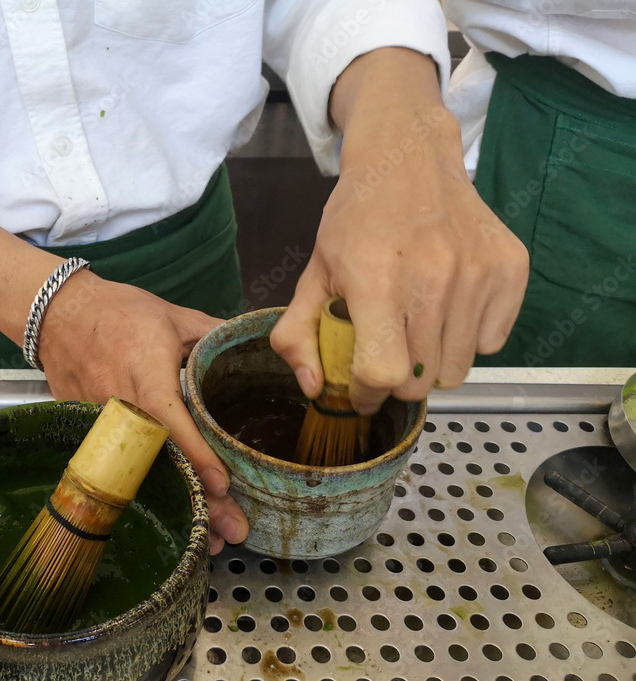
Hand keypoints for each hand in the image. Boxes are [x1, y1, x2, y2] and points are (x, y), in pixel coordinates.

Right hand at [40, 271, 248, 553]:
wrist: (56, 313)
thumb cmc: (117, 311)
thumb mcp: (172, 316)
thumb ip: (213, 334)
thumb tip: (251, 344)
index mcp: (147, 374)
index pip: (173, 421)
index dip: (198, 454)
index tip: (222, 483)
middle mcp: (123, 405)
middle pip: (163, 462)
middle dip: (198, 500)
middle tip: (232, 532)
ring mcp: (102, 424)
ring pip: (144, 475)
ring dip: (175, 506)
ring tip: (209, 539)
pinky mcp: (90, 432)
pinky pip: (123, 468)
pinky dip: (148, 493)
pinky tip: (172, 516)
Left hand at [271, 49, 528, 412]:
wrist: (408, 159)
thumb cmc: (356, 219)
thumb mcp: (313, 272)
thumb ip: (298, 334)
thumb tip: (313, 388)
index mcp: (377, 281)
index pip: (385, 372)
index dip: (368, 393)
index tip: (361, 390)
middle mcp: (434, 278)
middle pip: (422, 378)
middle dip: (398, 381)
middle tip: (388, 354)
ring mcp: (478, 273)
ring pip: (460, 368)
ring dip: (434, 362)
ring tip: (417, 329)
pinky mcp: (511, 269)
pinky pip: (492, 342)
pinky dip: (469, 339)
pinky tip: (448, 308)